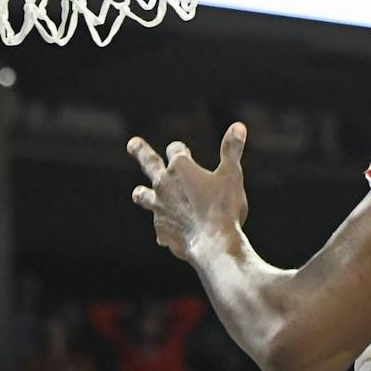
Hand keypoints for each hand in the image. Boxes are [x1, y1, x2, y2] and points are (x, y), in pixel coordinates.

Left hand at [129, 124, 249, 261]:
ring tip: (138, 192)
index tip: (184, 151)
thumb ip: (232, 149)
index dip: (181, 149)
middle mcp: (164, 184)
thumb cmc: (224, 207)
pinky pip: (160, 225)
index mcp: (180, 167)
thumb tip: (238, 126)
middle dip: (140, 151)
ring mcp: (159, 208)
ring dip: (142, 193)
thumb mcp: (232, 174)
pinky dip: (165, 224)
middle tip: (131, 144)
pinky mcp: (161, 230)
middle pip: (149, 162)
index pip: (175, 149)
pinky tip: (168, 231)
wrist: (214, 244)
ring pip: (144, 196)